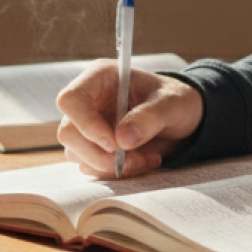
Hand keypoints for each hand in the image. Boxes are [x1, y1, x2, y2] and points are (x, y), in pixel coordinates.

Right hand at [55, 61, 202, 177]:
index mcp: (99, 78)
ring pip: (78, 155)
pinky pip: (92, 167)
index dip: (86, 124)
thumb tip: (122, 140)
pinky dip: (116, 172)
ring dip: (111, 166)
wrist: (182, 119)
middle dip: (101, 155)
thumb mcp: (171, 104)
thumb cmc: (175, 100)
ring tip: (146, 159)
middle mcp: (88, 102)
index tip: (114, 144)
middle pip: (69, 133)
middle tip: (136, 160)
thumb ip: (148, 118)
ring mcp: (88, 127)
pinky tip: (142, 162)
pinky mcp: (94, 148)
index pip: (71, 100)